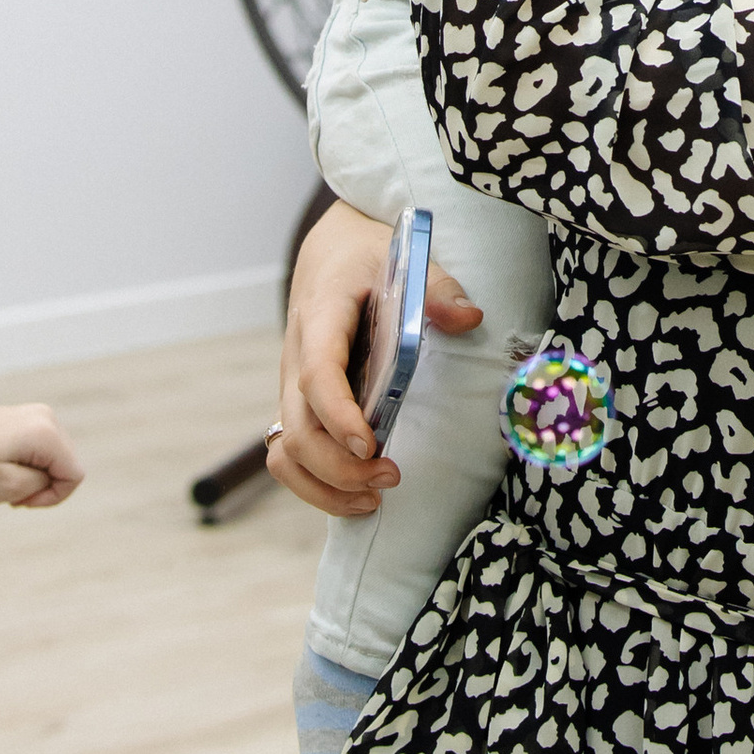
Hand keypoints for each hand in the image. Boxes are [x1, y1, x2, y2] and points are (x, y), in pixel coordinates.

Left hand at [0, 399, 83, 507]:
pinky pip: (42, 449)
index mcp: (45, 432)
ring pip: (55, 458)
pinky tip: (2, 470)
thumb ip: (44, 484)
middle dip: (45, 487)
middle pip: (67, 464)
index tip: (21, 501)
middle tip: (10, 495)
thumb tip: (56, 474)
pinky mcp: (25, 417)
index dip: (54, 497)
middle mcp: (46, 417)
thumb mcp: (8, 487)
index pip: (74, 474)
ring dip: (34, 477)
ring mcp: (36, 413)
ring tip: (4, 482)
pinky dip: (28, 465)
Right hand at [268, 199, 482, 519]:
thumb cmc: (368, 257)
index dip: (339, 415)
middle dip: (340, 467)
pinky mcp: (298, 407)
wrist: (329, 253)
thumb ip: (438, 287)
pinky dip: (316, 485)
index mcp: (320, 316)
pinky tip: (357, 496)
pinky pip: (289, 456)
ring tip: (373, 500)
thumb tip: (468, 318)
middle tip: (392, 477)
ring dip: (324, 486)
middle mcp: (295, 357)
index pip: (317, 373)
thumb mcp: (405, 257)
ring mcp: (290, 387)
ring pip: (285, 452)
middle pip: (298, 429)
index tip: (370, 446)